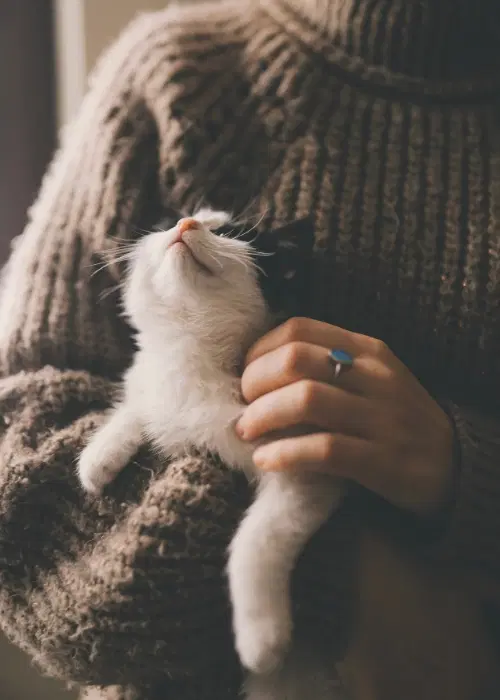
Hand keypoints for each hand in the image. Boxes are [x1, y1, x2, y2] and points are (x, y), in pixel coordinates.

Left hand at [236, 317, 454, 516]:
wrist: (453, 464)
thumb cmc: (394, 418)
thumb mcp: (369, 378)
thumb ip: (325, 366)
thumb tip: (258, 369)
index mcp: (367, 349)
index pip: (299, 329)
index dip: (259, 351)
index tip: (244, 376)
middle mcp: (374, 376)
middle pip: (294, 360)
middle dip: (254, 381)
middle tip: (242, 406)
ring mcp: (381, 417)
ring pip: (305, 400)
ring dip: (262, 416)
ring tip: (246, 432)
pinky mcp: (382, 460)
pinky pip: (324, 450)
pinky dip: (285, 453)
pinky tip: (266, 460)